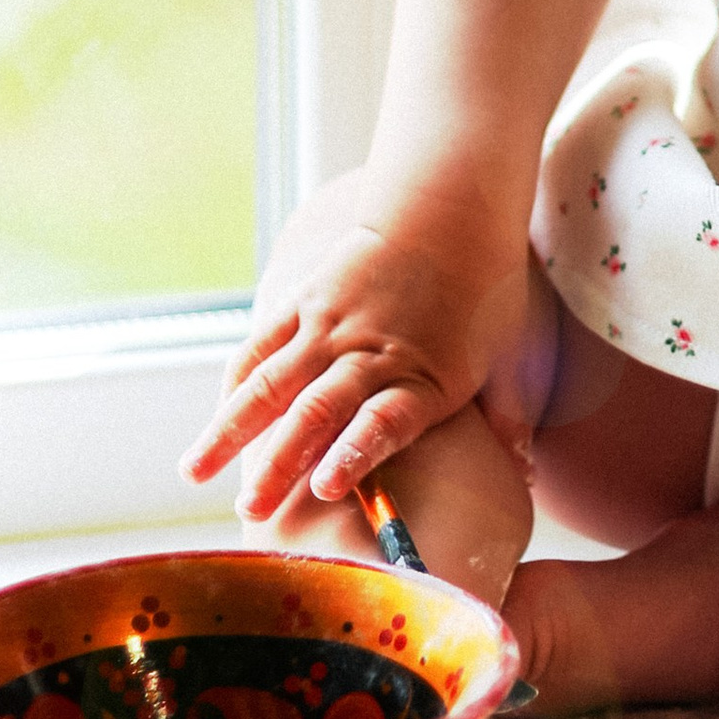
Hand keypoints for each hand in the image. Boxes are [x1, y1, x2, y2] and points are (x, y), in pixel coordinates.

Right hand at [182, 172, 533, 518]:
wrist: (452, 205)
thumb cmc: (488, 287)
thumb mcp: (512, 354)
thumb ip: (509, 417)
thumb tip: (523, 475)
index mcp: (421, 375)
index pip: (383, 422)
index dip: (354, 456)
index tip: (326, 490)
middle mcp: (368, 352)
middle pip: (317, 412)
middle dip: (278, 464)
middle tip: (248, 512)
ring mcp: (329, 324)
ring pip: (271, 382)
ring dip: (231, 430)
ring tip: (194, 472)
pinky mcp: (305, 301)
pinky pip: (261, 346)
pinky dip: (235, 384)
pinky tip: (214, 420)